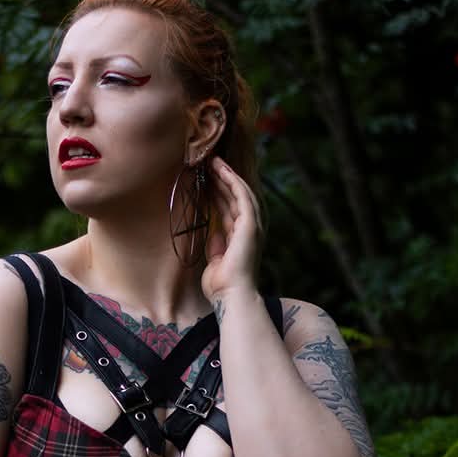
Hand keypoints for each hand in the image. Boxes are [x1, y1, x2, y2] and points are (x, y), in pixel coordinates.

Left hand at [201, 157, 263, 302]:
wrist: (231, 295)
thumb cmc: (221, 285)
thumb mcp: (215, 260)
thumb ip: (216, 245)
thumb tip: (213, 232)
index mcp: (240, 237)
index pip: (228, 208)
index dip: (217, 192)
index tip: (205, 179)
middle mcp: (249, 229)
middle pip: (234, 197)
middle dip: (221, 180)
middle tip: (207, 163)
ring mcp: (252, 226)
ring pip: (239, 192)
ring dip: (227, 175)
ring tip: (213, 161)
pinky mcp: (251, 224)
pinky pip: (242, 196)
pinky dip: (232, 181)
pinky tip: (222, 170)